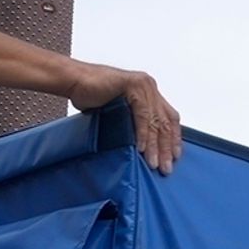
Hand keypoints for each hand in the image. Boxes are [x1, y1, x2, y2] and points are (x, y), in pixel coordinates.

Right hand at [68, 63, 183, 172]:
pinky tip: (140, 148)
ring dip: (155, 145)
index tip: (174, 157)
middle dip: (166, 147)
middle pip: (166, 121)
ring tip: (153, 162)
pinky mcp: (132, 86)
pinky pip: (142, 114)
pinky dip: (142, 133)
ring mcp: (142, 85)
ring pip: (155, 120)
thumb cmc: (92, 95)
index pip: (170, 117)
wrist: (73, 81)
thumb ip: (133, 123)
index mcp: (149, 92)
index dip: (174, 138)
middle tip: (166, 167)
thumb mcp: (119, 112)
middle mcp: (149, 87)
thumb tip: (143, 148)